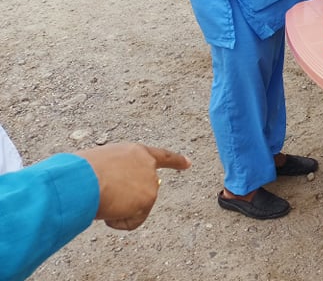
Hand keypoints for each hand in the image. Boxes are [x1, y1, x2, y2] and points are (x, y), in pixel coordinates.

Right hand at [75, 143, 189, 230]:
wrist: (82, 179)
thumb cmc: (80, 172)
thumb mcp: (100, 166)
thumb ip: (116, 174)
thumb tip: (114, 194)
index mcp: (135, 152)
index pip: (160, 156)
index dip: (175, 161)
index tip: (189, 164)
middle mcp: (148, 165)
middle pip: (144, 191)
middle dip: (129, 201)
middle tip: (105, 196)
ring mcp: (150, 182)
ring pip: (135, 209)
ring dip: (117, 210)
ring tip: (102, 198)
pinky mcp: (149, 198)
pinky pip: (133, 222)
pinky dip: (118, 222)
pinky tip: (108, 210)